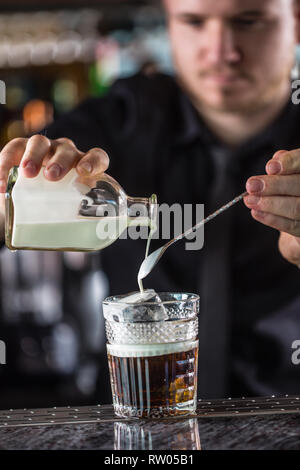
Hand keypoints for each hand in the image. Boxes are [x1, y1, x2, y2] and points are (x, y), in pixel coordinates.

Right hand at [0, 135, 109, 239]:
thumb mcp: (67, 213)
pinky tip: (1, 184)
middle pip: (67, 150)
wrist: (28, 201)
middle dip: (60, 161)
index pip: (97, 157)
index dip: (93, 162)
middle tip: (51, 177)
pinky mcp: (20, 149)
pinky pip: (13, 149)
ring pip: (40, 143)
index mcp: (83, 167)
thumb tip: (85, 241)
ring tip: (26, 173)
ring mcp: (43, 149)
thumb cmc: (55, 207)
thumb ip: (76, 223)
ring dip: (34, 156)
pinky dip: (5, 163)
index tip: (84, 172)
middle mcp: (65, 154)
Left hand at [244, 149, 299, 265]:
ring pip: (297, 207)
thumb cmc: (293, 191)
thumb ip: (285, 165)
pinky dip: (272, 218)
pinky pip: (292, 226)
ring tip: (250, 200)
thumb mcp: (288, 174)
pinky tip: (256, 212)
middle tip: (251, 185)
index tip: (270, 167)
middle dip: (274, 185)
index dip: (290, 162)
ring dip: (269, 204)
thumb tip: (276, 161)